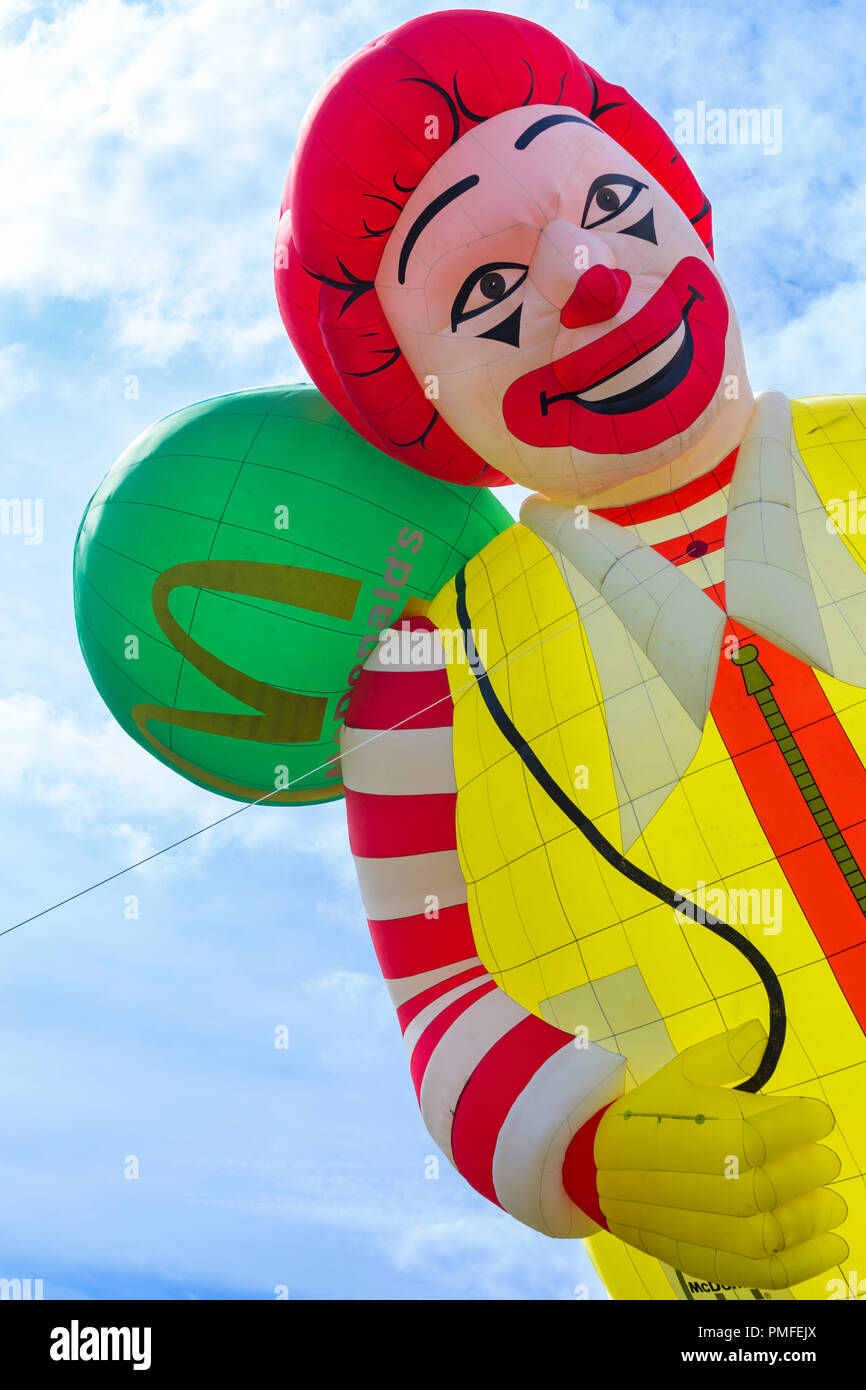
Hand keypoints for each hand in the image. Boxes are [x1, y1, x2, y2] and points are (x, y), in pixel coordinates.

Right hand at [594, 1020, 847, 1289]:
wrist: (599, 1168)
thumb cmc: (649, 1114)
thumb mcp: (679, 1074)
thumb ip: (723, 1055)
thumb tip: (760, 1031)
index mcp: (688, 1133)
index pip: (755, 1134)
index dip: (797, 1124)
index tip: (819, 1116)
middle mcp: (692, 1184)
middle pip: (764, 1185)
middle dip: (806, 1171)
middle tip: (827, 1160)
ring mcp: (698, 1227)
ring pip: (765, 1232)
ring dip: (809, 1220)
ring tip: (832, 1204)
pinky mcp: (705, 1259)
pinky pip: (759, 1271)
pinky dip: (801, 1264)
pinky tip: (831, 1249)